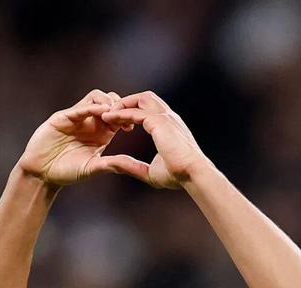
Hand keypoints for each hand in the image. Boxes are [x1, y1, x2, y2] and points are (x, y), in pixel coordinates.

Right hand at [18, 89, 133, 186]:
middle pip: (110, 101)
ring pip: (97, 97)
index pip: (118, 116)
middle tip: (124, 117)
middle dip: (120, 106)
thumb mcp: (92, 169)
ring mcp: (77, 118)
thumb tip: (133, 166)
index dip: (126, 117)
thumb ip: (111, 165)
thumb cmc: (66, 172)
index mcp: (101, 134)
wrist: (42, 173)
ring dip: (107, 102)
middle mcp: (91, 123)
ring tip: (113, 114)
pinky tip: (102, 113)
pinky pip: (80, 106)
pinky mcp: (64, 117)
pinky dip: (93, 107)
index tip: (131, 127)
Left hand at [94, 92, 208, 188]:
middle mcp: (168, 117)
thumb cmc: (178, 175)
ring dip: (123, 103)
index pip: (150, 110)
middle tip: (111, 115)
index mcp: (170, 127)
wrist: (193, 173)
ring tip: (108, 113)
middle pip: (145, 98)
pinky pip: (135, 111)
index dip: (133, 113)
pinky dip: (120, 113)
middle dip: (127, 102)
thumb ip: (132, 166)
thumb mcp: (150, 172)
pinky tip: (109, 118)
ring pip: (140, 99)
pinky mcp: (159, 121)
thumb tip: (114, 164)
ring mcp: (165, 117)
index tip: (119, 124)